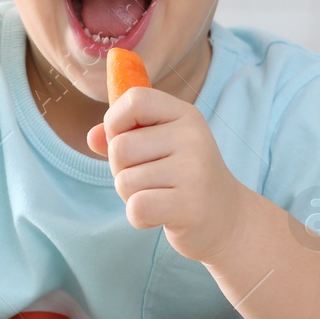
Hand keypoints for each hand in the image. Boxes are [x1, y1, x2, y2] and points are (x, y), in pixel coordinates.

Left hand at [87, 87, 249, 262]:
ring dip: (131, 196)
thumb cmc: (183, 178)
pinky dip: (139, 217)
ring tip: (159, 196)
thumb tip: (92, 137)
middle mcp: (192, 137)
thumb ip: (123, 136)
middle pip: (119, 147)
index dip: (114, 120)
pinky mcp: (190, 206)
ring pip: (125, 181)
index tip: (122, 138)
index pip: (134, 99)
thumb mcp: (158, 147)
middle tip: (147, 179)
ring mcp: (194, 171)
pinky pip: (136, 208)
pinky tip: (161, 215)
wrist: (227, 219)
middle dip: (120, 169)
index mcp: (184, 115)